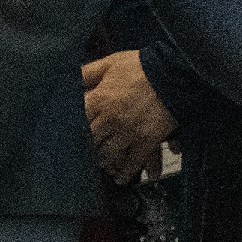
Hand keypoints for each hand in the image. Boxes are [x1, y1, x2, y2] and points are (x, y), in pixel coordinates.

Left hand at [80, 49, 177, 182]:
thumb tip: (69, 80)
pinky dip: (126, 173)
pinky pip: (133, 162)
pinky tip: (120, 178)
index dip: (71, 130)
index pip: (76, 122)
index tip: (67, 137)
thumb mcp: (110, 63)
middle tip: (83, 155)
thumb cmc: (141, 66)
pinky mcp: (146, 141)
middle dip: (86, 148)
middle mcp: (110, 119)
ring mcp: (128, 132)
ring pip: (108, 155)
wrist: (173, 72)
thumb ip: (87, 73)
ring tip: (101, 165)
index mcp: (98, 99)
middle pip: (90, 142)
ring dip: (103, 162)